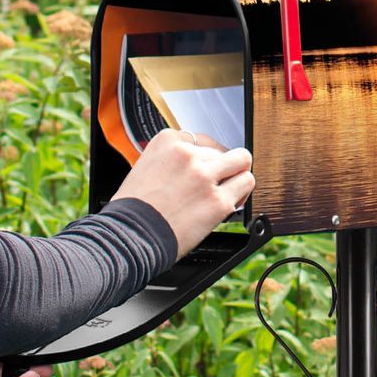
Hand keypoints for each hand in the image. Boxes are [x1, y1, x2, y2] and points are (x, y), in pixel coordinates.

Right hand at [110, 127, 254, 258]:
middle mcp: (187, 154)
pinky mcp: (218, 200)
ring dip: (236, 175)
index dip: (205, 157)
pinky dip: (241, 194)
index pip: (202, 140)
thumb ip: (170, 160)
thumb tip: (191, 165)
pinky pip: (246, 184)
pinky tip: (230, 202)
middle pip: (221, 151)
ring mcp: (204, 176)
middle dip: (220, 168)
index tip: (204, 168)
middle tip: (214, 183)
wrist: (131, 236)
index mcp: (167, 141)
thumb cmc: (133, 208)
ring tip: (228, 188)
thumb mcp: (145, 167)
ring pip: (242, 161)